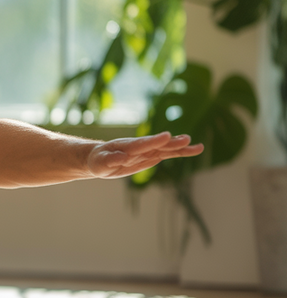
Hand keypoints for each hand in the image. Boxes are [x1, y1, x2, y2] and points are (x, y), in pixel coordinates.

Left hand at [87, 132, 202, 179]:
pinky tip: (195, 149)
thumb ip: (110, 159)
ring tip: (198, 146)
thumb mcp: (100, 162)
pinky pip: (168, 154)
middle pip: (157, 145)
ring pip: (166, 149)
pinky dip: (180, 152)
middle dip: (170, 143)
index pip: (141, 144)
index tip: (166, 136)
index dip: (153, 141)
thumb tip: (121, 158)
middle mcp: (139, 147)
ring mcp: (147, 151)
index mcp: (126, 147)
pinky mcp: (152, 156)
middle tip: (186, 139)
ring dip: (180, 148)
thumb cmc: (98, 160)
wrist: (101, 157)